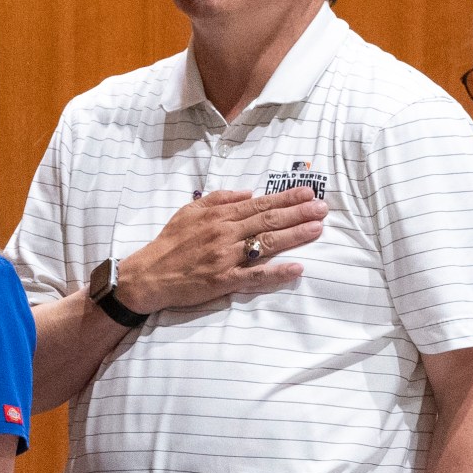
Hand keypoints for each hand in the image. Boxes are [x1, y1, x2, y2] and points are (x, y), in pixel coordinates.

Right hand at [122, 186, 326, 313]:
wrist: (149, 274)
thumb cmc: (170, 242)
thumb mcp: (190, 210)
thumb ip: (219, 198)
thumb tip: (248, 192)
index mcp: (219, 216)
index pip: (259, 204)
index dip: (286, 198)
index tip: (308, 193)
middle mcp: (225, 233)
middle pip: (268, 220)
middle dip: (298, 212)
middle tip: (323, 208)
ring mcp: (226, 257)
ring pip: (266, 243)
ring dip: (295, 235)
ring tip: (317, 228)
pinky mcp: (223, 280)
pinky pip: (255, 276)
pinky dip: (277, 272)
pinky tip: (297, 268)